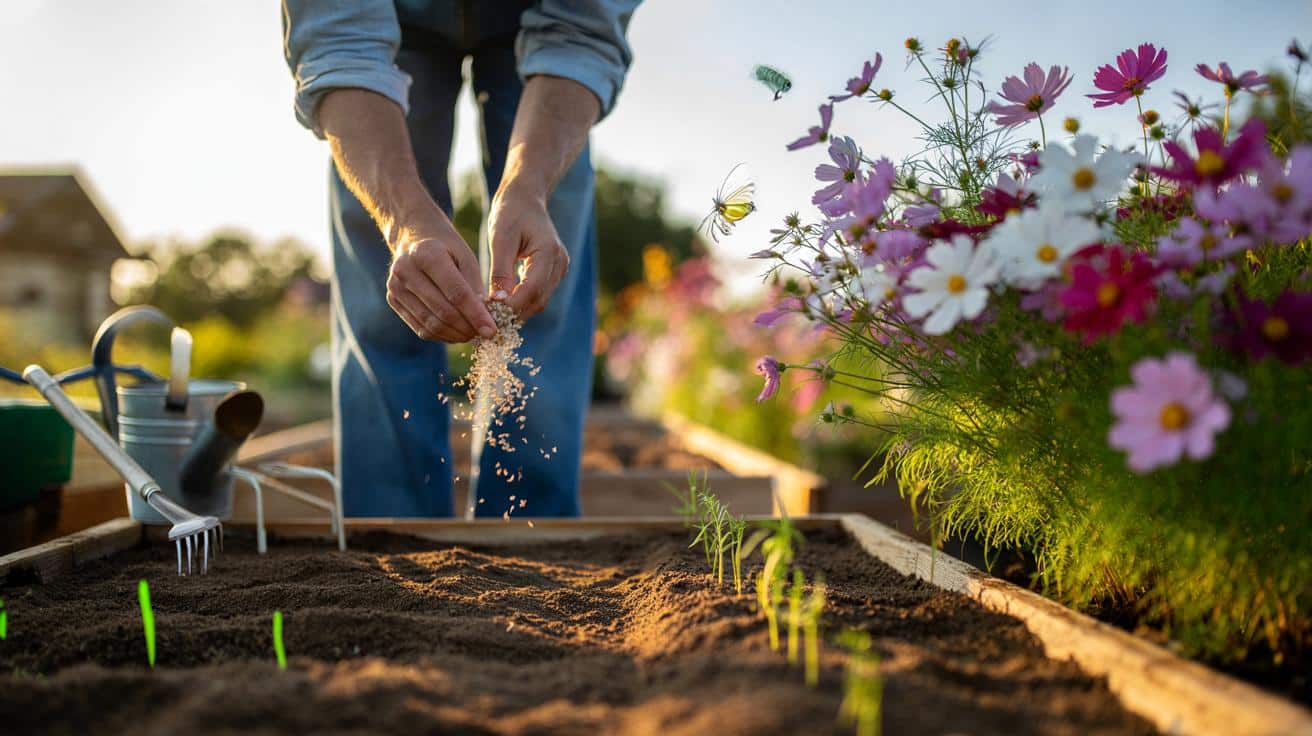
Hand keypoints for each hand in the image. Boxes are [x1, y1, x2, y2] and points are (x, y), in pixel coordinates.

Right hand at [385, 224, 496, 342]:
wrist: (414, 237)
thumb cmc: (447, 247)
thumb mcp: (466, 257)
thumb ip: (475, 286)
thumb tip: (484, 320)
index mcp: (426, 253)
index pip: (456, 293)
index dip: (476, 315)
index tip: (492, 330)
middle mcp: (405, 270)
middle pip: (442, 311)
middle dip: (467, 327)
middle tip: (485, 334)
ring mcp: (395, 286)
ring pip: (430, 324)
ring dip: (455, 335)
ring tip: (472, 334)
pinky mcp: (392, 299)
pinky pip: (420, 327)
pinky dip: (441, 335)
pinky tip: (456, 333)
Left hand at [487, 188, 569, 319]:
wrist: (525, 199)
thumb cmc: (510, 213)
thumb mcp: (500, 238)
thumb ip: (500, 271)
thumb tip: (498, 303)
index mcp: (549, 252)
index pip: (532, 289)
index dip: (512, 306)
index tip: (489, 316)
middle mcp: (559, 264)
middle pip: (538, 300)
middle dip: (513, 314)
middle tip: (487, 322)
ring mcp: (559, 270)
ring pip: (539, 301)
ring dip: (517, 312)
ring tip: (491, 318)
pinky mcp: (552, 274)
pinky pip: (537, 295)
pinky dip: (520, 303)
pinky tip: (501, 307)